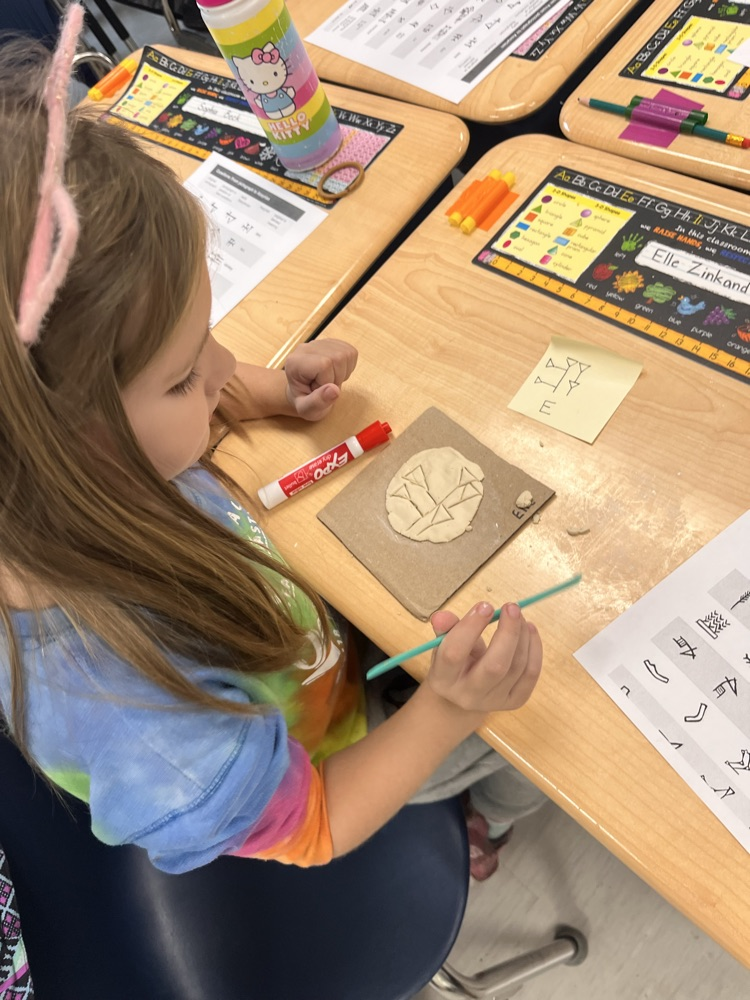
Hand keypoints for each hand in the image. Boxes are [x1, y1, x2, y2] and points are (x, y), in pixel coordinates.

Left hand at [284, 340, 357, 420]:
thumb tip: (334, 390)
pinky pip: (351, 352)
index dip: (328, 381)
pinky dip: (348, 366)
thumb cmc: (304, 400)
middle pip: (337, 358)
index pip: (324, 364)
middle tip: (325, 387)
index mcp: (295, 363)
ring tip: (330, 380)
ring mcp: (319, 343)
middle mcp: (306, 348)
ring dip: (343, 372)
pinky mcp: (332, 342)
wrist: (304, 391)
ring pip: (346, 354)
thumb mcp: (306, 410)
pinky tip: (336, 372)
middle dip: (337, 378)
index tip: (318, 389)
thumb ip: (317, 402)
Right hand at [426, 602, 541, 714]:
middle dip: (507, 633)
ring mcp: (493, 701)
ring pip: (516, 667)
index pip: (455, 653)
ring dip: (522, 635)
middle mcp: (467, 695)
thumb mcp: (444, 644)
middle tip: (511, 607)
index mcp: (443, 680)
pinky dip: (534, 648)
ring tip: (519, 615)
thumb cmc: (454, 661)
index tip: (485, 605)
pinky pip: (530, 674)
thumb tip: (442, 616)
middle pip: (494, 666)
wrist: (464, 694)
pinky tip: (530, 630)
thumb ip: (446, 628)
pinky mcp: (514, 702)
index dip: (470, 627)